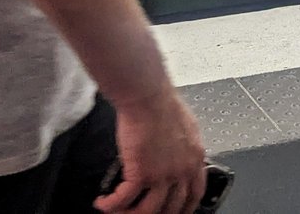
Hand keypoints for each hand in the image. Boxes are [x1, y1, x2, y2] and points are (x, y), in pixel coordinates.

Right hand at [97, 90, 206, 213]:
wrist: (148, 96)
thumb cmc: (162, 103)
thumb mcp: (186, 127)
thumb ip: (183, 146)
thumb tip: (177, 154)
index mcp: (194, 158)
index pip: (196, 194)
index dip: (186, 208)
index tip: (178, 211)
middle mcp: (181, 170)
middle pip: (173, 207)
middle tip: (142, 213)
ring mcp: (162, 175)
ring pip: (148, 211)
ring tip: (120, 211)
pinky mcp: (140, 173)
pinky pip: (124, 200)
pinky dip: (111, 205)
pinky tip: (104, 203)